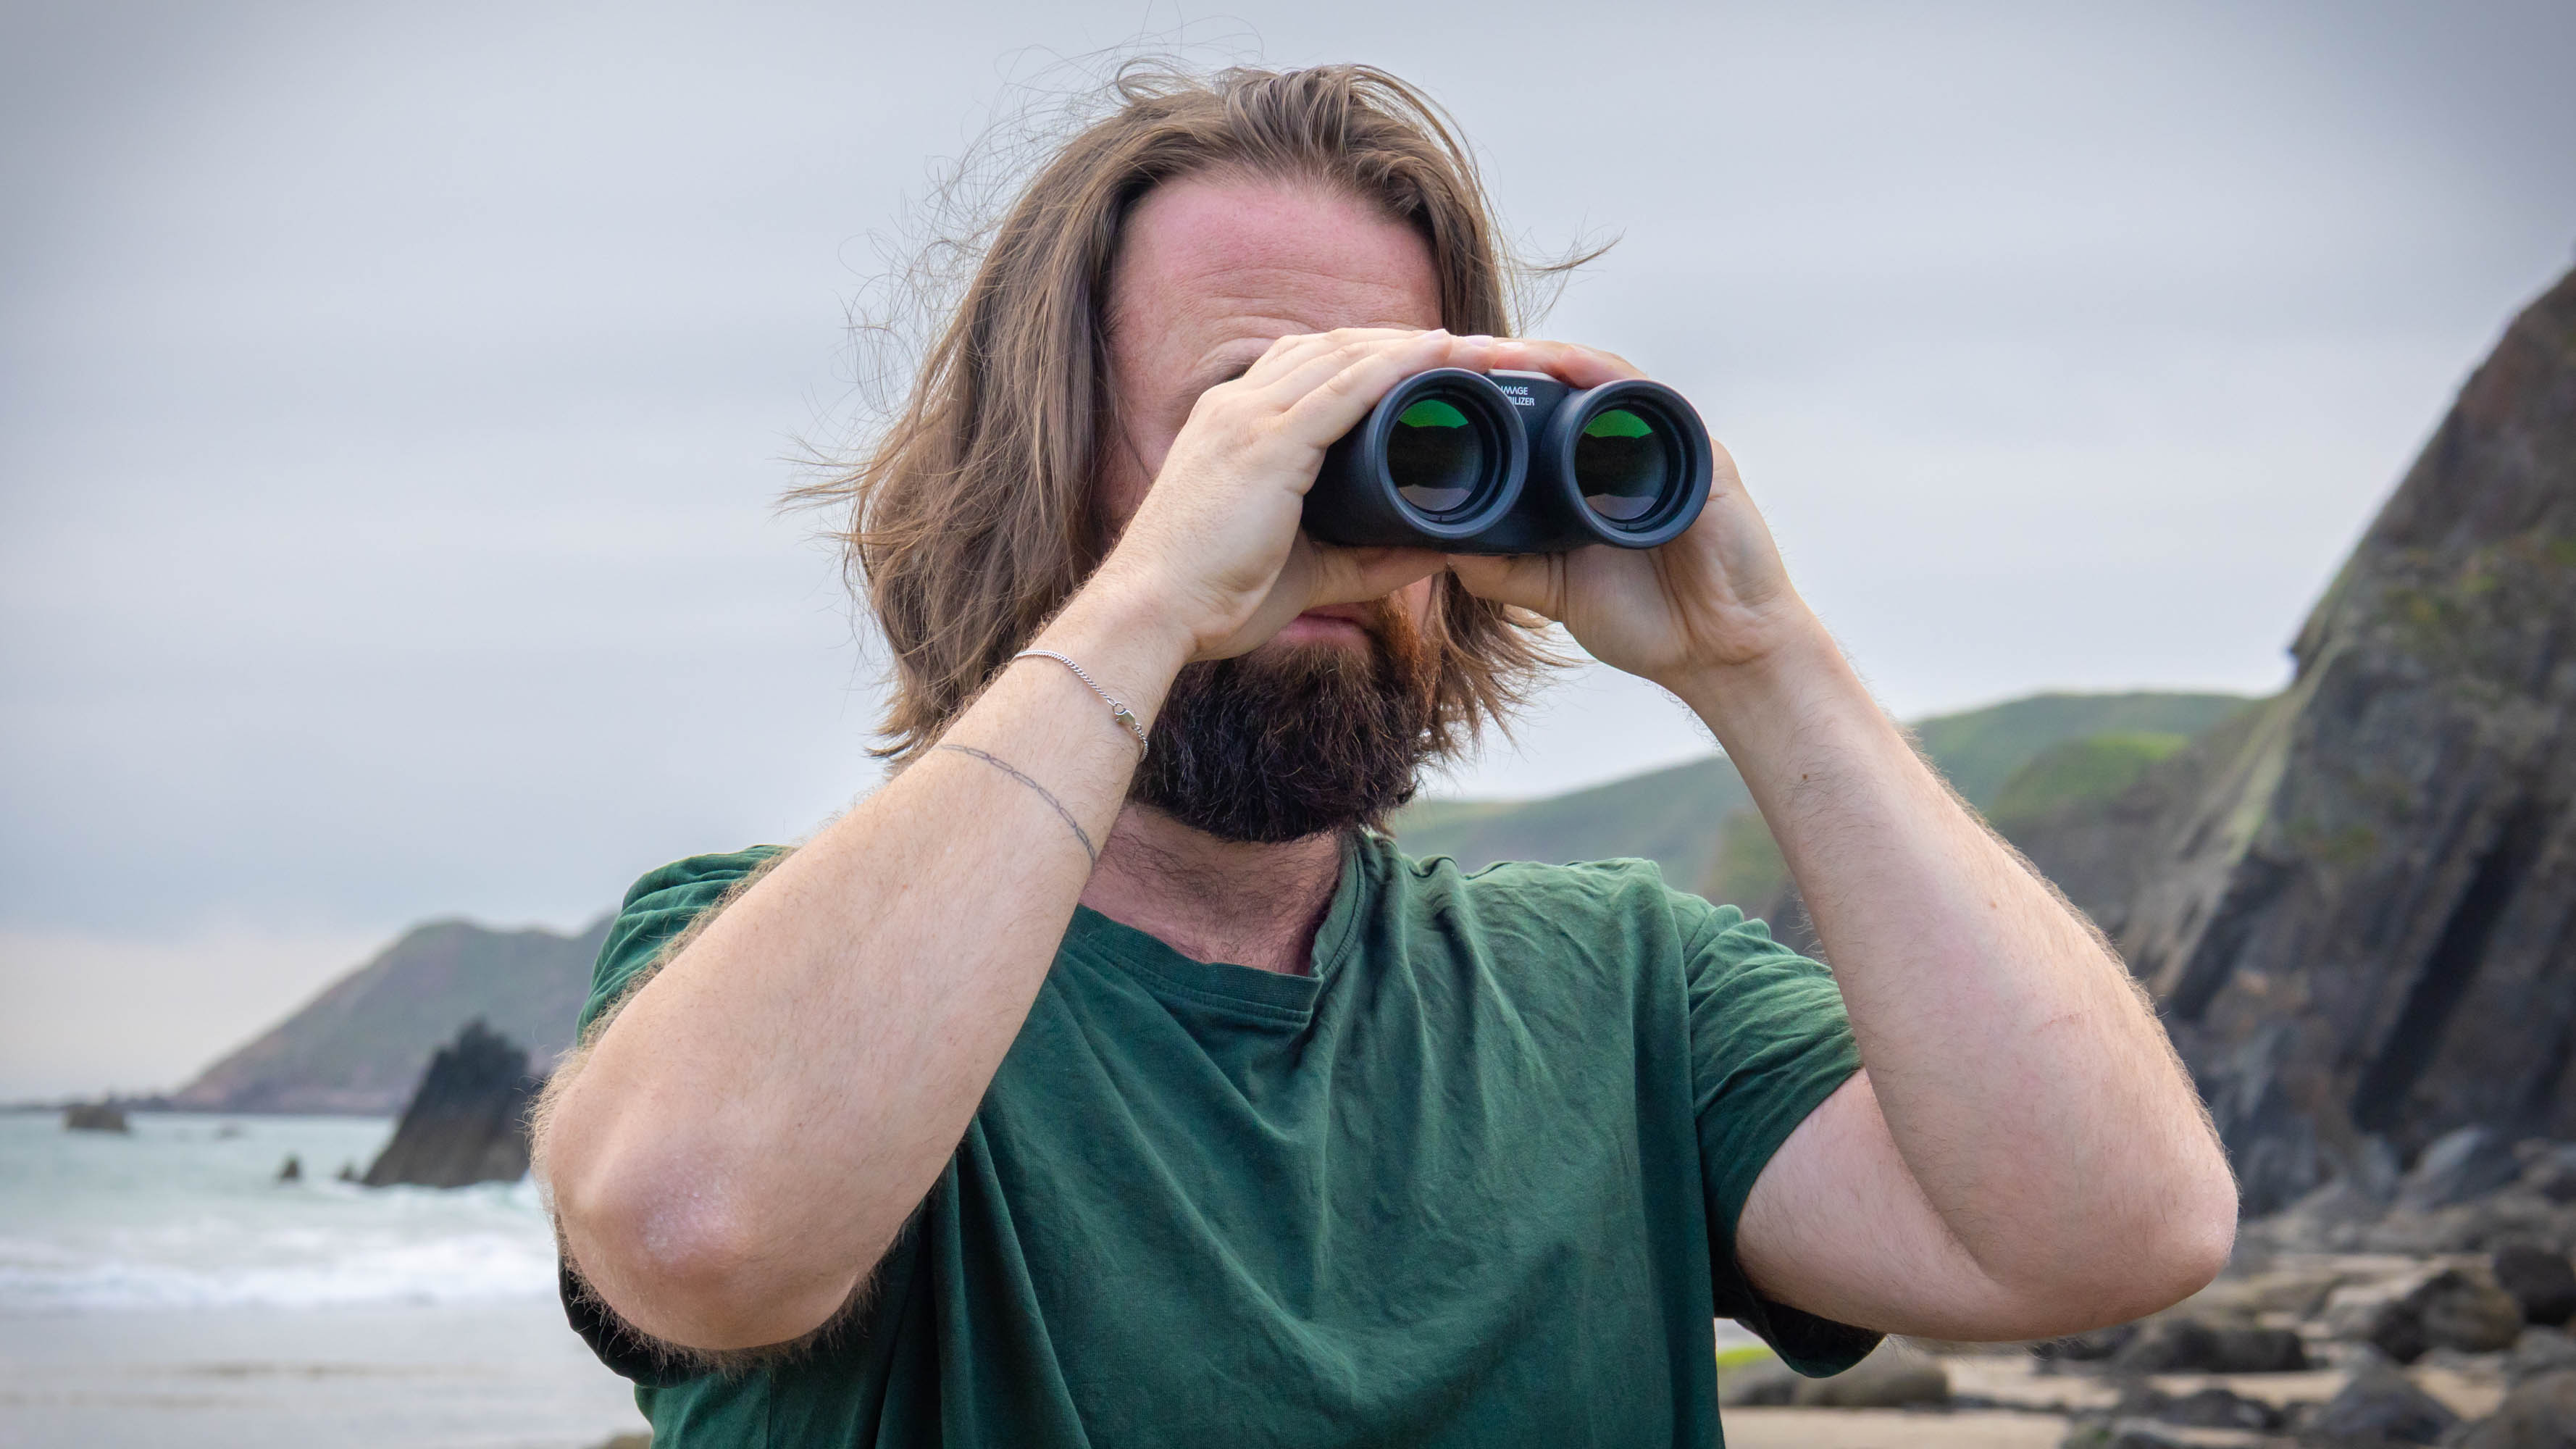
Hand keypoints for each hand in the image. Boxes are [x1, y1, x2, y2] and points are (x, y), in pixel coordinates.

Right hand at [1088, 327, 1501, 660]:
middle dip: (1404, 340)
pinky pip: (1347, 388)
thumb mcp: (1302, 570)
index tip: (1427, 364)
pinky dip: (1400, 365)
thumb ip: (1365, 561)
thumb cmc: (1211, 596)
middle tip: (1471, 349)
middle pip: (1334, 347)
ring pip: (1347, 355)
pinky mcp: (1269, 444)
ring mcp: (1250, 417)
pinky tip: (1442, 353)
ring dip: (1416, 345)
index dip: (1371, 356)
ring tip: (1477, 346)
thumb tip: (1430, 555)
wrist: (1150, 612)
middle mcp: (1237, 405)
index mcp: (1232, 424)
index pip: (1309, 365)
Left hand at [1445, 339, 1818, 688]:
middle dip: (1515, 363)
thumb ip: (1506, 569)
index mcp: (1593, 476)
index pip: (1543, 417)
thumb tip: (1445, 545)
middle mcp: (1630, 451)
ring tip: (1501, 352)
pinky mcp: (1700, 455)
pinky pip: (1651, 400)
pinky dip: (1607, 377)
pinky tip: (1570, 365)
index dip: (1498, 396)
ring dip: (1551, 358)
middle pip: (1569, 384)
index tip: (1443, 386)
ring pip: (1604, 379)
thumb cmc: (1648, 621)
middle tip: (1456, 354)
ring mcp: (1666, 448)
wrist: (1717, 653)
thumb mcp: (1555, 592)